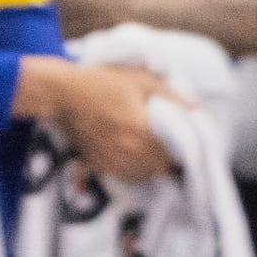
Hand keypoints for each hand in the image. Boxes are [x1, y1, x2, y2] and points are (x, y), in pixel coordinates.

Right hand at [50, 61, 180, 181]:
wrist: (60, 93)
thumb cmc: (99, 82)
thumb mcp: (138, 80)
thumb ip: (170, 95)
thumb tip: (197, 107)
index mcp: (144, 133)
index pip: (174, 155)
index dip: (180, 150)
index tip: (180, 142)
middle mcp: (130, 152)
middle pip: (160, 169)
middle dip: (166, 160)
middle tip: (165, 146)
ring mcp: (113, 161)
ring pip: (143, 176)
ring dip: (150, 168)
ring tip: (148, 152)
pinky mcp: (98, 163)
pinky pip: (123, 176)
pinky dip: (131, 171)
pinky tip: (130, 157)